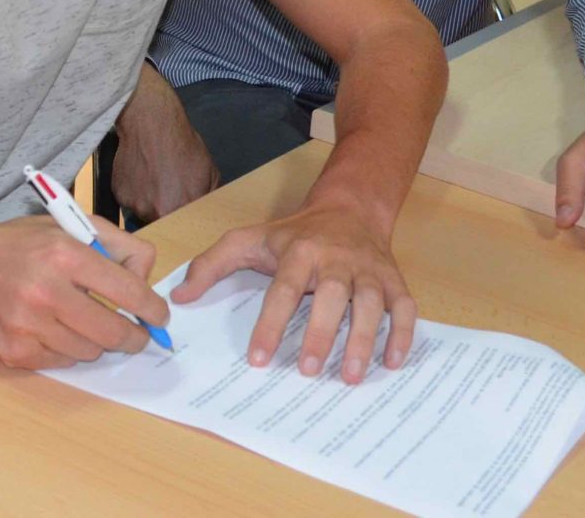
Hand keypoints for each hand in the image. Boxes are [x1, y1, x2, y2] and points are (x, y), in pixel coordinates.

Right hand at [0, 215, 169, 369]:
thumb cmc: (11, 246)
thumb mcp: (60, 225)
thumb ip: (111, 242)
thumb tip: (145, 277)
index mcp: (62, 253)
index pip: (127, 290)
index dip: (152, 308)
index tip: (158, 316)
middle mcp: (46, 291)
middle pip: (114, 332)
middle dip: (133, 337)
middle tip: (135, 335)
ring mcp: (28, 326)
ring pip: (89, 351)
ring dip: (95, 342)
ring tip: (80, 323)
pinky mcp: (15, 353)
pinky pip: (62, 362)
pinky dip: (65, 350)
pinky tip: (50, 330)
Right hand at [110, 69, 217, 221]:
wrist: (151, 122)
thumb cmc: (183, 145)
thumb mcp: (210, 172)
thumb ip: (209, 198)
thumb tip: (209, 213)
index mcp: (180, 211)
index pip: (183, 230)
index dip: (184, 222)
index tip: (184, 213)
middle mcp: (154, 214)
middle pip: (161, 223)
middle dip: (166, 212)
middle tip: (168, 192)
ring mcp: (134, 205)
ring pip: (144, 212)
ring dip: (149, 202)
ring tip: (153, 180)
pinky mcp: (118, 195)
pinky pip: (129, 200)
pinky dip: (134, 192)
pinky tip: (140, 174)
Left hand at [173, 200, 413, 384]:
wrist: (349, 208)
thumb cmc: (294, 233)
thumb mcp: (247, 239)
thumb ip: (211, 266)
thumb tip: (179, 297)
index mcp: (299, 252)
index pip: (282, 290)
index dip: (270, 324)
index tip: (258, 359)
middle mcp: (336, 259)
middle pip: (331, 297)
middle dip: (319, 334)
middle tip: (306, 371)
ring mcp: (368, 269)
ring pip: (370, 303)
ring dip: (363, 340)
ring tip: (349, 375)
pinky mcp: (393, 279)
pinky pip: (404, 306)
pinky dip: (403, 333)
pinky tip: (393, 361)